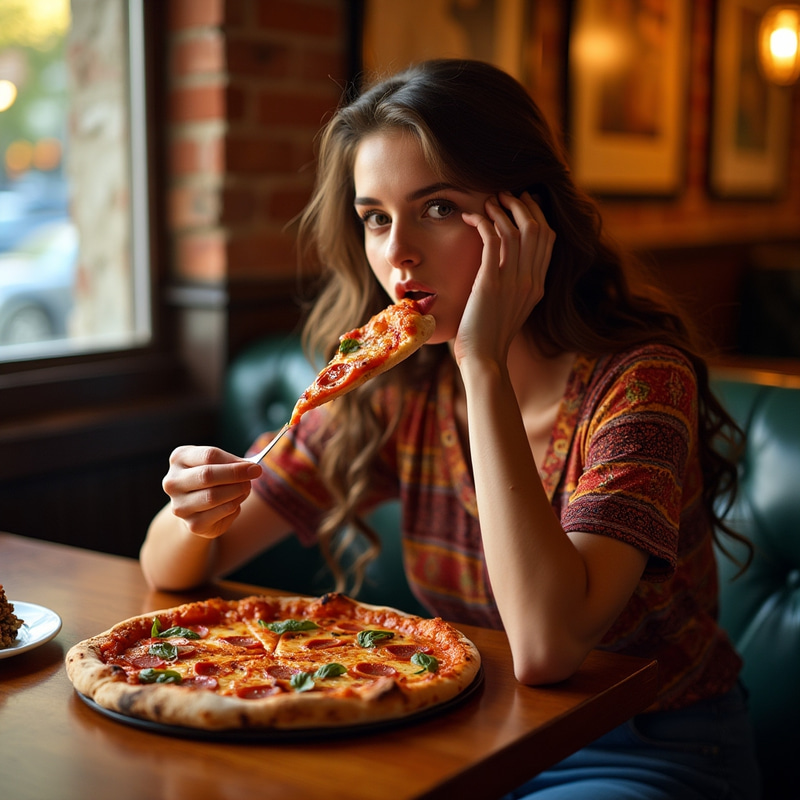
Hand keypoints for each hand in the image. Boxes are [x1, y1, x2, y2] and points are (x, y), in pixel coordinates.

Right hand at [161, 445, 262, 539]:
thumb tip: (251, 467)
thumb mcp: (218, 464)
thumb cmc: (211, 479)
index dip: (234, 462)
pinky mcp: (192, 524)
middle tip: (255, 473)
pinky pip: (220, 512)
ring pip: (213, 496)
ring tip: (246, 488)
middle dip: (236, 475)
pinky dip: (234, 506)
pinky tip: (236, 502)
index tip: (254, 466)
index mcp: (179, 458)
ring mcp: (180, 505)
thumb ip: (232, 463)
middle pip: (207, 475)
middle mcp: (173, 481)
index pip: (209, 456)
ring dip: (237, 491)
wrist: (196, 507)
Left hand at [456, 191, 554, 364]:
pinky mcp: (491, 282)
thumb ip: (513, 285)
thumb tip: (501, 266)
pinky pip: (492, 240)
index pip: (548, 239)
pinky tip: (472, 217)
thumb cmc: (488, 337)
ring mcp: (513, 281)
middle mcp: (530, 280)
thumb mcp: (509, 308)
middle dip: (521, 205)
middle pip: (537, 228)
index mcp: (537, 285)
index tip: (523, 202)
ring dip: (501, 209)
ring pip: (516, 230)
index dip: (537, 214)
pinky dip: (483, 222)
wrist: (484, 360)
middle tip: (504, 195)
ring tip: (488, 201)